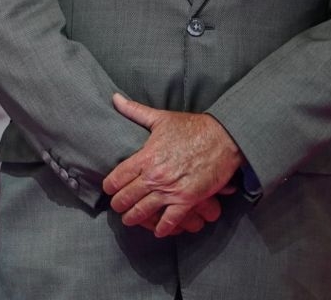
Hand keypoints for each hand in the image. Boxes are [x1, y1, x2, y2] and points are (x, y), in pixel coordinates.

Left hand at [103, 93, 242, 236]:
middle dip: (119, 205)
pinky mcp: (188, 199)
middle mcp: (155, 176)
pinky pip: (171, 219)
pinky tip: (158, 231)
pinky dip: (163, 228)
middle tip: (117, 208)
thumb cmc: (191, 127)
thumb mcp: (161, 117)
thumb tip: (115, 98)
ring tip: (129, 220)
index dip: (110, 186)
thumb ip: (134, 110)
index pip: (118, 176)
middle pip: (127, 197)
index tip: (108, 190)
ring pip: (144, 211)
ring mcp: (171, 189)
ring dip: (134, 218)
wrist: (223, 138)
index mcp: (146, 156)